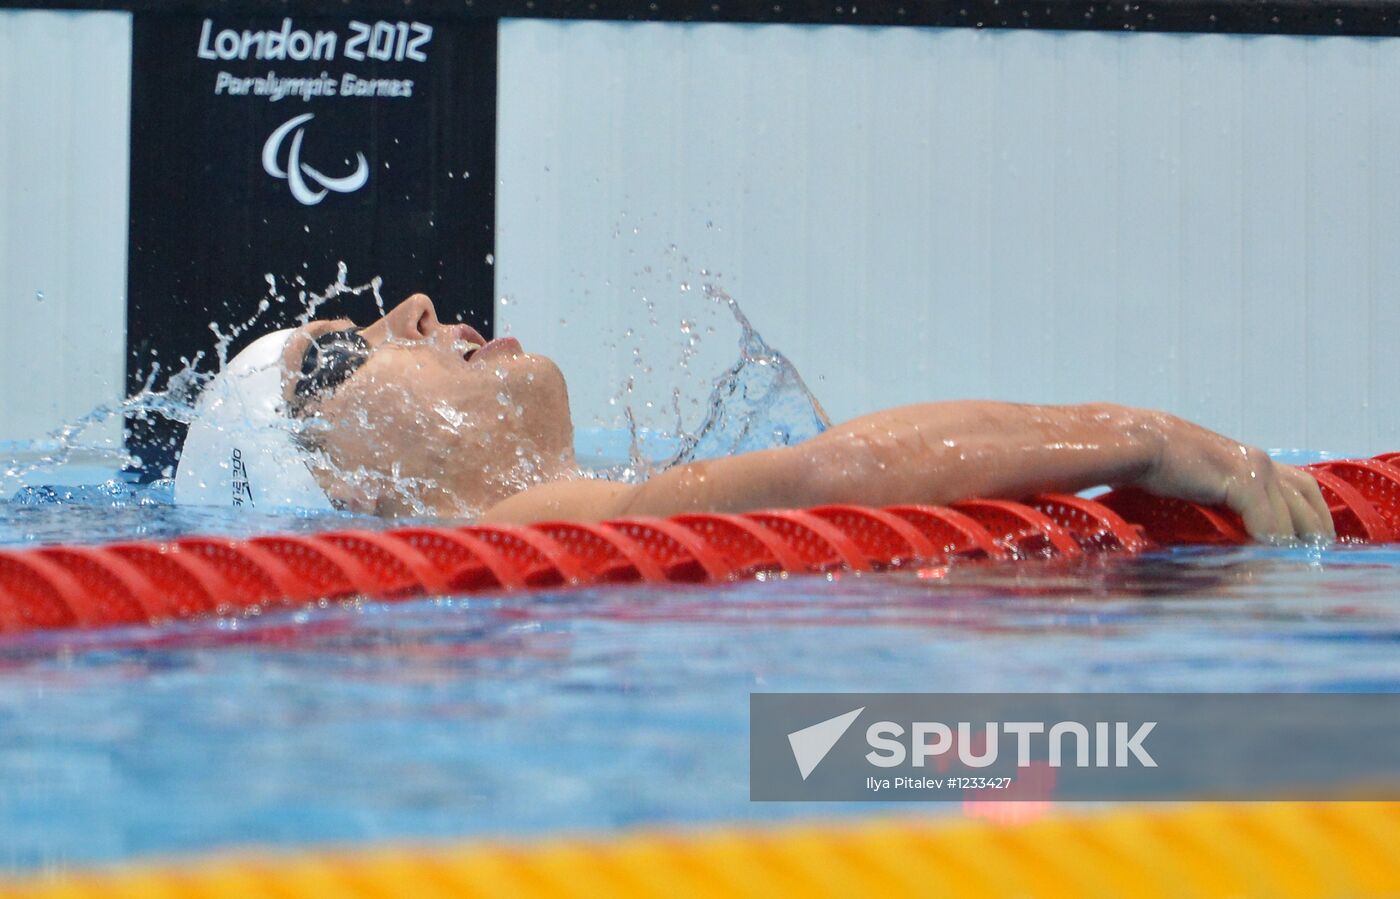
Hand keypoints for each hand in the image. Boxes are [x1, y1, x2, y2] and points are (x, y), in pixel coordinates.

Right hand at [1133, 414, 1334, 542]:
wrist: (1136, 441)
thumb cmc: (1155, 462)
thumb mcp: (1196, 480)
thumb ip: (1218, 498)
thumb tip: (1226, 531)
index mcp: (1251, 459)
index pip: (1300, 486)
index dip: (1311, 514)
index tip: (1311, 543)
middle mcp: (1260, 460)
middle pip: (1307, 499)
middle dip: (1316, 531)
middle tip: (1315, 562)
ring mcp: (1255, 468)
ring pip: (1293, 515)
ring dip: (1296, 544)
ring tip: (1296, 568)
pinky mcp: (1243, 481)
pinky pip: (1268, 522)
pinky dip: (1272, 543)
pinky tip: (1268, 561)